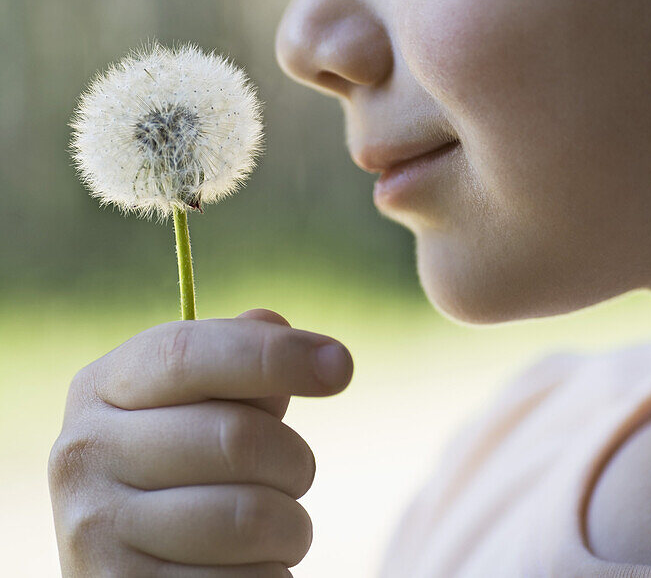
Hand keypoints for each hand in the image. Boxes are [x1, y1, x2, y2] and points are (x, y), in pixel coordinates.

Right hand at [48, 308, 353, 575]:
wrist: (129, 570)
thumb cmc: (181, 469)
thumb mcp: (197, 404)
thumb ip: (236, 360)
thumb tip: (274, 325)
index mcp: (100, 388)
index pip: (190, 354)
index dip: (273, 355)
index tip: (341, 366)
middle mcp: (82, 455)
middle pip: (235, 436)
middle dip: (293, 457)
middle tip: (296, 472)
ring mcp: (93, 535)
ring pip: (250, 518)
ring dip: (291, 526)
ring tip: (274, 526)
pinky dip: (270, 575)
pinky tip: (246, 568)